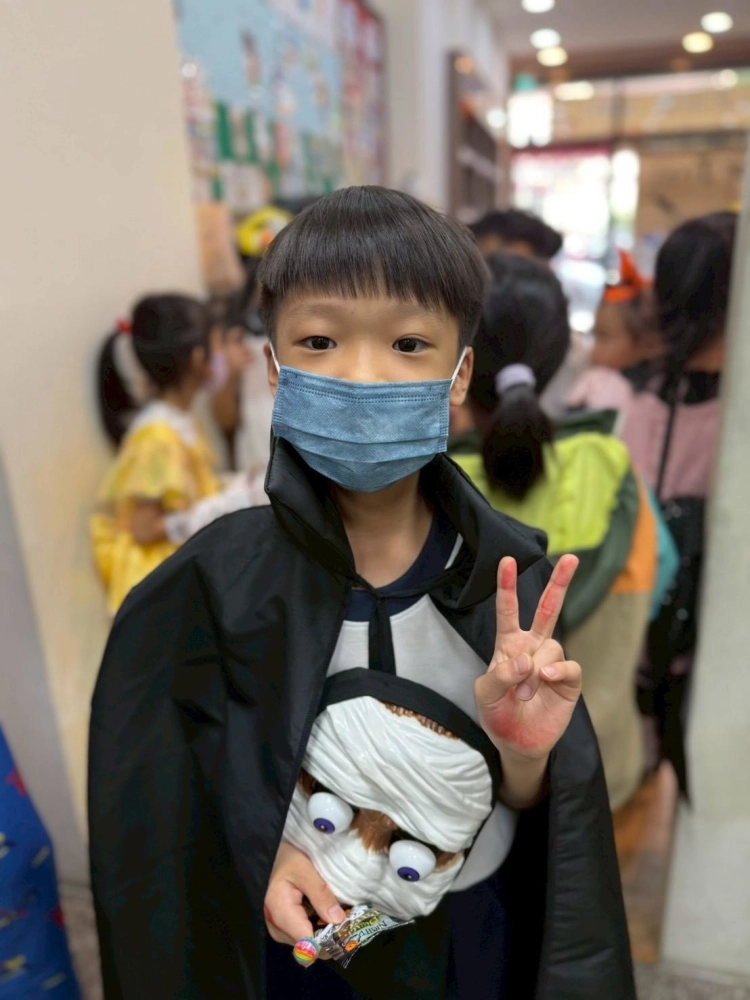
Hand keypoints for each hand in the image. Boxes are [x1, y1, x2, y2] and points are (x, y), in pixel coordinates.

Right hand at [264, 841, 345, 945]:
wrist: (270, 853)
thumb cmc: (285, 858)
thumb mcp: (305, 870)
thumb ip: (321, 895)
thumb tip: (338, 921)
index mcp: (282, 915)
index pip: (308, 945)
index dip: (329, 942)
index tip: (348, 931)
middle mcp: (277, 928)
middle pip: (309, 947)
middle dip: (329, 937)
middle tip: (348, 920)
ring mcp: (279, 928)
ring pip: (307, 943)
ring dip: (324, 932)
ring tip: (340, 915)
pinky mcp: (282, 925)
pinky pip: (302, 933)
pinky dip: (317, 926)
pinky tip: (327, 913)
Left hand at [475, 555, 581, 763]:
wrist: (517, 744)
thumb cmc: (497, 713)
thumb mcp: (485, 695)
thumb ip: (500, 675)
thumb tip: (527, 660)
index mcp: (508, 644)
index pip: (508, 610)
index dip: (507, 585)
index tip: (507, 560)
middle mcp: (533, 647)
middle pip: (548, 609)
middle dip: (560, 583)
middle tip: (572, 557)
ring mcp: (552, 663)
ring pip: (551, 645)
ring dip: (535, 669)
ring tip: (524, 692)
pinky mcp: (568, 681)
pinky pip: (569, 666)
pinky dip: (557, 670)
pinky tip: (547, 679)